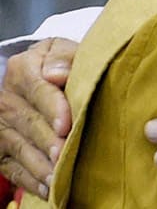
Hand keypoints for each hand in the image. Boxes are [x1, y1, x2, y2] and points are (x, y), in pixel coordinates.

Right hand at [0, 37, 76, 197]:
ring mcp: (2, 126)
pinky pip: (13, 168)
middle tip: (63, 156)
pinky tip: (49, 190)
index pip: (38, 89)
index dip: (53, 108)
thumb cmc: (60, 63)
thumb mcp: (63, 49)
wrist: (41, 74)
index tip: (66, 124)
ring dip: (40, 166)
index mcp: (23, 69)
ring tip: (58, 178)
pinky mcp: (2, 149)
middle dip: (48, 142)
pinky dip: (31, 181)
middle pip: (29, 122)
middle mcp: (7, 99)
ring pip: (20, 148)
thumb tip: (57, 74)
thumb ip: (64, 56)